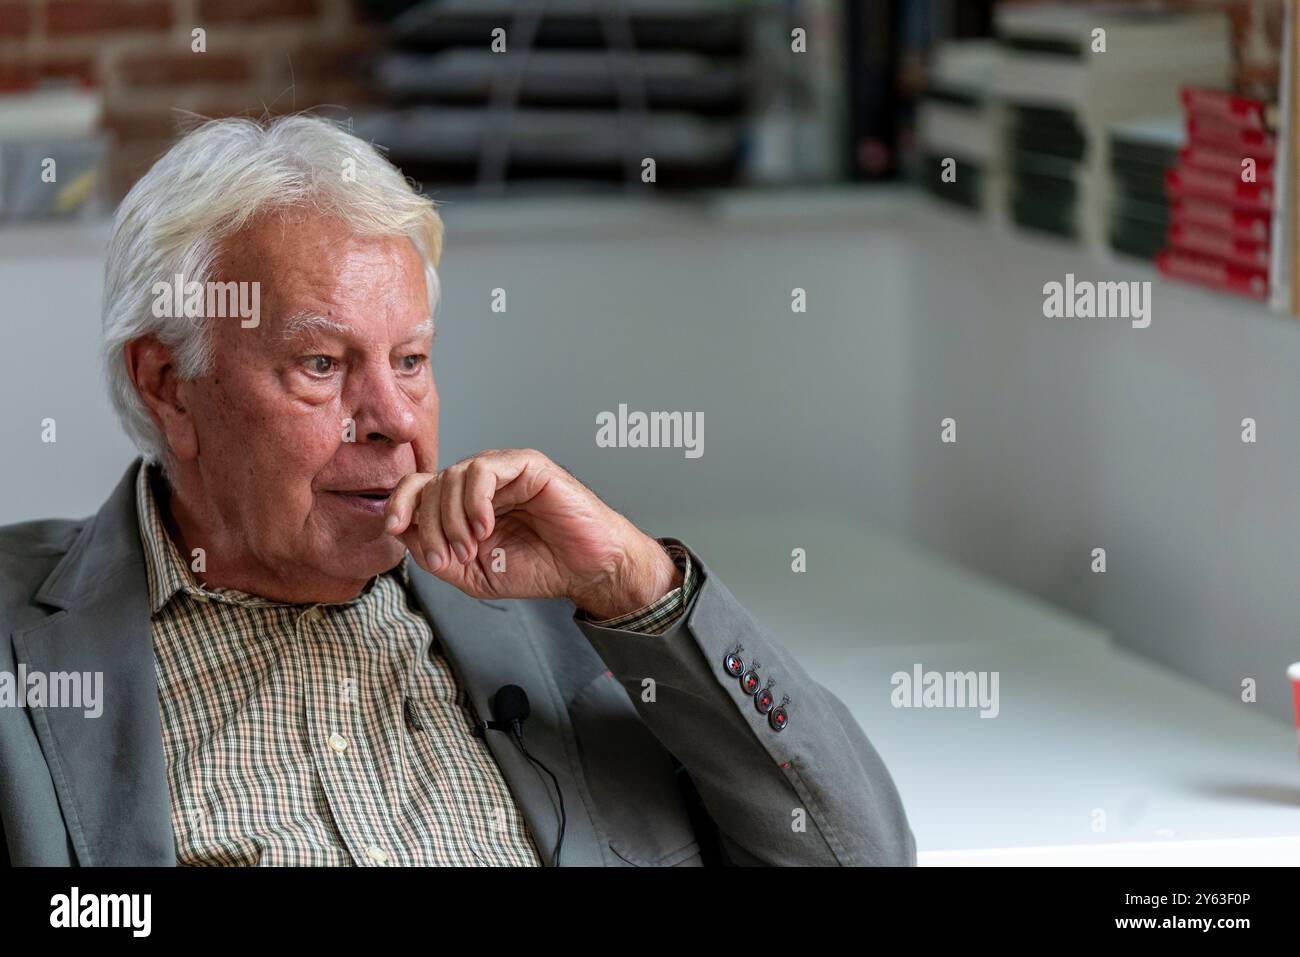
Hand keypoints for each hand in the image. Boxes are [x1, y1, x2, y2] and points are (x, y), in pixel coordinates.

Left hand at [384, 448, 680, 618]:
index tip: (393, 529)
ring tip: (473, 546)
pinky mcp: (528, 465)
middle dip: (429, 526)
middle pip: (431, 484)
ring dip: (452, 517)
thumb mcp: (473, 574)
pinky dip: (476, 501)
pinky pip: (485, 470)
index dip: (400, 503)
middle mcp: (481, 482)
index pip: (419, 487)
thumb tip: (401, 533)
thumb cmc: (539, 567)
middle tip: (449, 557)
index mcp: (464, 503)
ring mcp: (504, 470)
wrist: (586, 570)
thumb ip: (436, 556)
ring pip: (453, 475)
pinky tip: (486, 526)